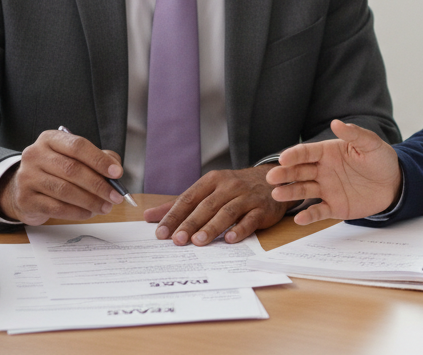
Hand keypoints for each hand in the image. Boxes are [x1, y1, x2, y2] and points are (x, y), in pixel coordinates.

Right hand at [0, 129, 124, 224]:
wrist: (24, 189)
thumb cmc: (55, 171)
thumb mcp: (74, 158)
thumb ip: (97, 159)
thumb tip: (115, 170)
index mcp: (50, 139)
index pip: (77, 146)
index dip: (99, 160)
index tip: (117, 173)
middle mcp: (35, 155)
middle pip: (72, 169)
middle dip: (98, 185)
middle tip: (116, 196)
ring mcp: (27, 177)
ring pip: (64, 190)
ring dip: (90, 201)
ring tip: (105, 207)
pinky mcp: (25, 199)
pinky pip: (56, 208)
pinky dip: (76, 212)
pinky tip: (88, 213)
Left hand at [144, 166, 289, 245]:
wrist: (273, 181)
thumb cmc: (235, 189)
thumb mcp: (208, 191)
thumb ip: (179, 204)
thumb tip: (149, 216)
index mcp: (212, 181)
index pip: (189, 198)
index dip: (174, 215)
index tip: (161, 232)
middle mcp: (229, 186)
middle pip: (206, 206)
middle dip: (190, 223)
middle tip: (177, 240)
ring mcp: (246, 197)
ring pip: (227, 212)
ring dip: (212, 227)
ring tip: (198, 242)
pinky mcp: (262, 209)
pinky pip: (250, 220)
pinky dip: (239, 229)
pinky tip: (229, 239)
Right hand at [265, 119, 399, 224]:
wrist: (394, 184)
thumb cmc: (381, 160)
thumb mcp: (371, 144)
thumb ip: (354, 134)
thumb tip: (336, 122)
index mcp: (328, 153)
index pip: (307, 153)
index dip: (294, 155)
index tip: (283, 158)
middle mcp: (323, 170)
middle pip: (299, 171)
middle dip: (284, 174)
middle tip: (272, 177)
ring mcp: (327, 189)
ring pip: (303, 190)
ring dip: (289, 192)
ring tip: (277, 194)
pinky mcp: (334, 206)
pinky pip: (318, 211)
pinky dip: (308, 216)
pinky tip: (299, 219)